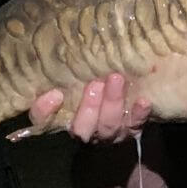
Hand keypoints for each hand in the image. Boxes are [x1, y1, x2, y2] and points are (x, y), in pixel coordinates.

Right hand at [7, 73, 150, 143]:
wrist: (126, 95)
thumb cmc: (94, 81)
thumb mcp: (75, 75)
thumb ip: (64, 70)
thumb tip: (55, 55)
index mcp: (64, 117)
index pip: (43, 121)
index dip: (44, 112)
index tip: (54, 94)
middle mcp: (85, 129)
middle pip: (82, 128)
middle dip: (89, 107)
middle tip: (95, 84)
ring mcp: (110, 132)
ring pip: (108, 126)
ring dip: (112, 103)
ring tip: (117, 79)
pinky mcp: (132, 129)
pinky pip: (135, 125)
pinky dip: (138, 114)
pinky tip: (143, 101)